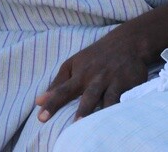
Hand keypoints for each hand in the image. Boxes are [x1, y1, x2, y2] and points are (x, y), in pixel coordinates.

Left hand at [35, 26, 151, 121]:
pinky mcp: (128, 83)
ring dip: (103, 111)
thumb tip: (39, 101)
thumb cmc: (95, 56)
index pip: (63, 90)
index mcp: (80, 74)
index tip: (41, 117)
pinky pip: (124, 97)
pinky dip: (121, 107)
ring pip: (108, 98)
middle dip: (83, 110)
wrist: (128, 42)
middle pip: (88, 96)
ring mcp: (113, 81)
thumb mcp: (74, 63)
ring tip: (98, 125)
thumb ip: (58, 83)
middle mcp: (96, 77)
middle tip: (75, 125)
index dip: (52, 103)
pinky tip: (118, 117)